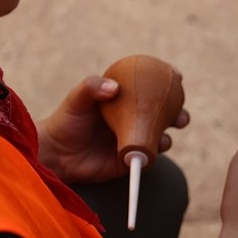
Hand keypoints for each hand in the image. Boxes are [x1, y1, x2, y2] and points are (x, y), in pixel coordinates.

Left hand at [37, 75, 189, 183]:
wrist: (56, 155)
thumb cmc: (65, 122)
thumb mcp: (76, 100)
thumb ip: (91, 88)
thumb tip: (115, 87)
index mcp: (123, 101)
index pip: (150, 88)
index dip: (167, 82)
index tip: (177, 77)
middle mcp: (132, 119)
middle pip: (163, 113)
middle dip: (179, 112)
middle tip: (180, 115)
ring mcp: (134, 139)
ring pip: (161, 135)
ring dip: (170, 134)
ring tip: (167, 134)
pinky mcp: (132, 160)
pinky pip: (150, 156)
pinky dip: (156, 151)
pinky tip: (154, 147)